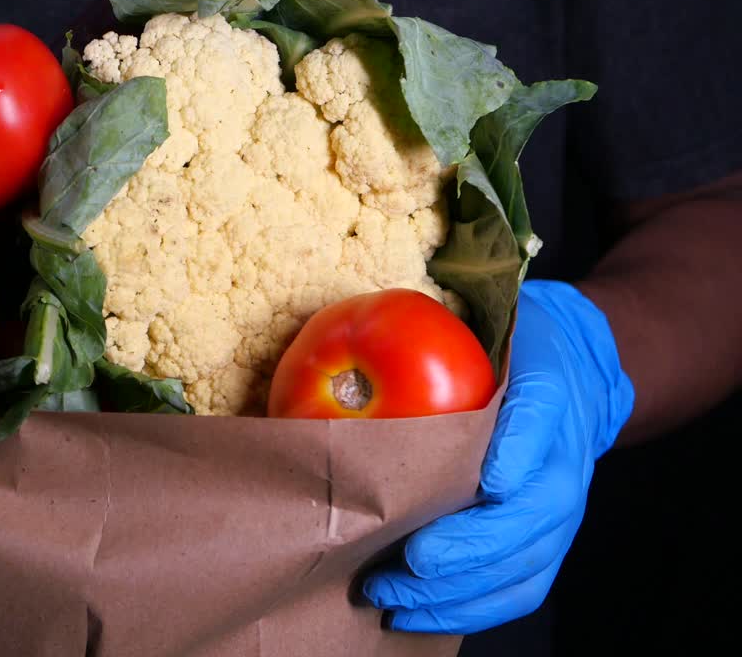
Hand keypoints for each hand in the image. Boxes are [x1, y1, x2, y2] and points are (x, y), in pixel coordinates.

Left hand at [361, 279, 634, 633]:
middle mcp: (566, 455)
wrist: (583, 367)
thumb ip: (446, 326)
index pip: (538, 417)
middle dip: (468, 547)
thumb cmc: (514, 342)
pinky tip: (419, 616)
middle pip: (533, 515)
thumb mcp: (490, 316)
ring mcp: (564, 505)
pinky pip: (521, 588)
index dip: (516, 453)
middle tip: (407, 562)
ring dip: (459, 591)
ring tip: (393, 598)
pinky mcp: (550, 538)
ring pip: (525, 564)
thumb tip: (350, 344)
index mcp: (548, 387)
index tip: (487, 483)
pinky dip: (471, 610)